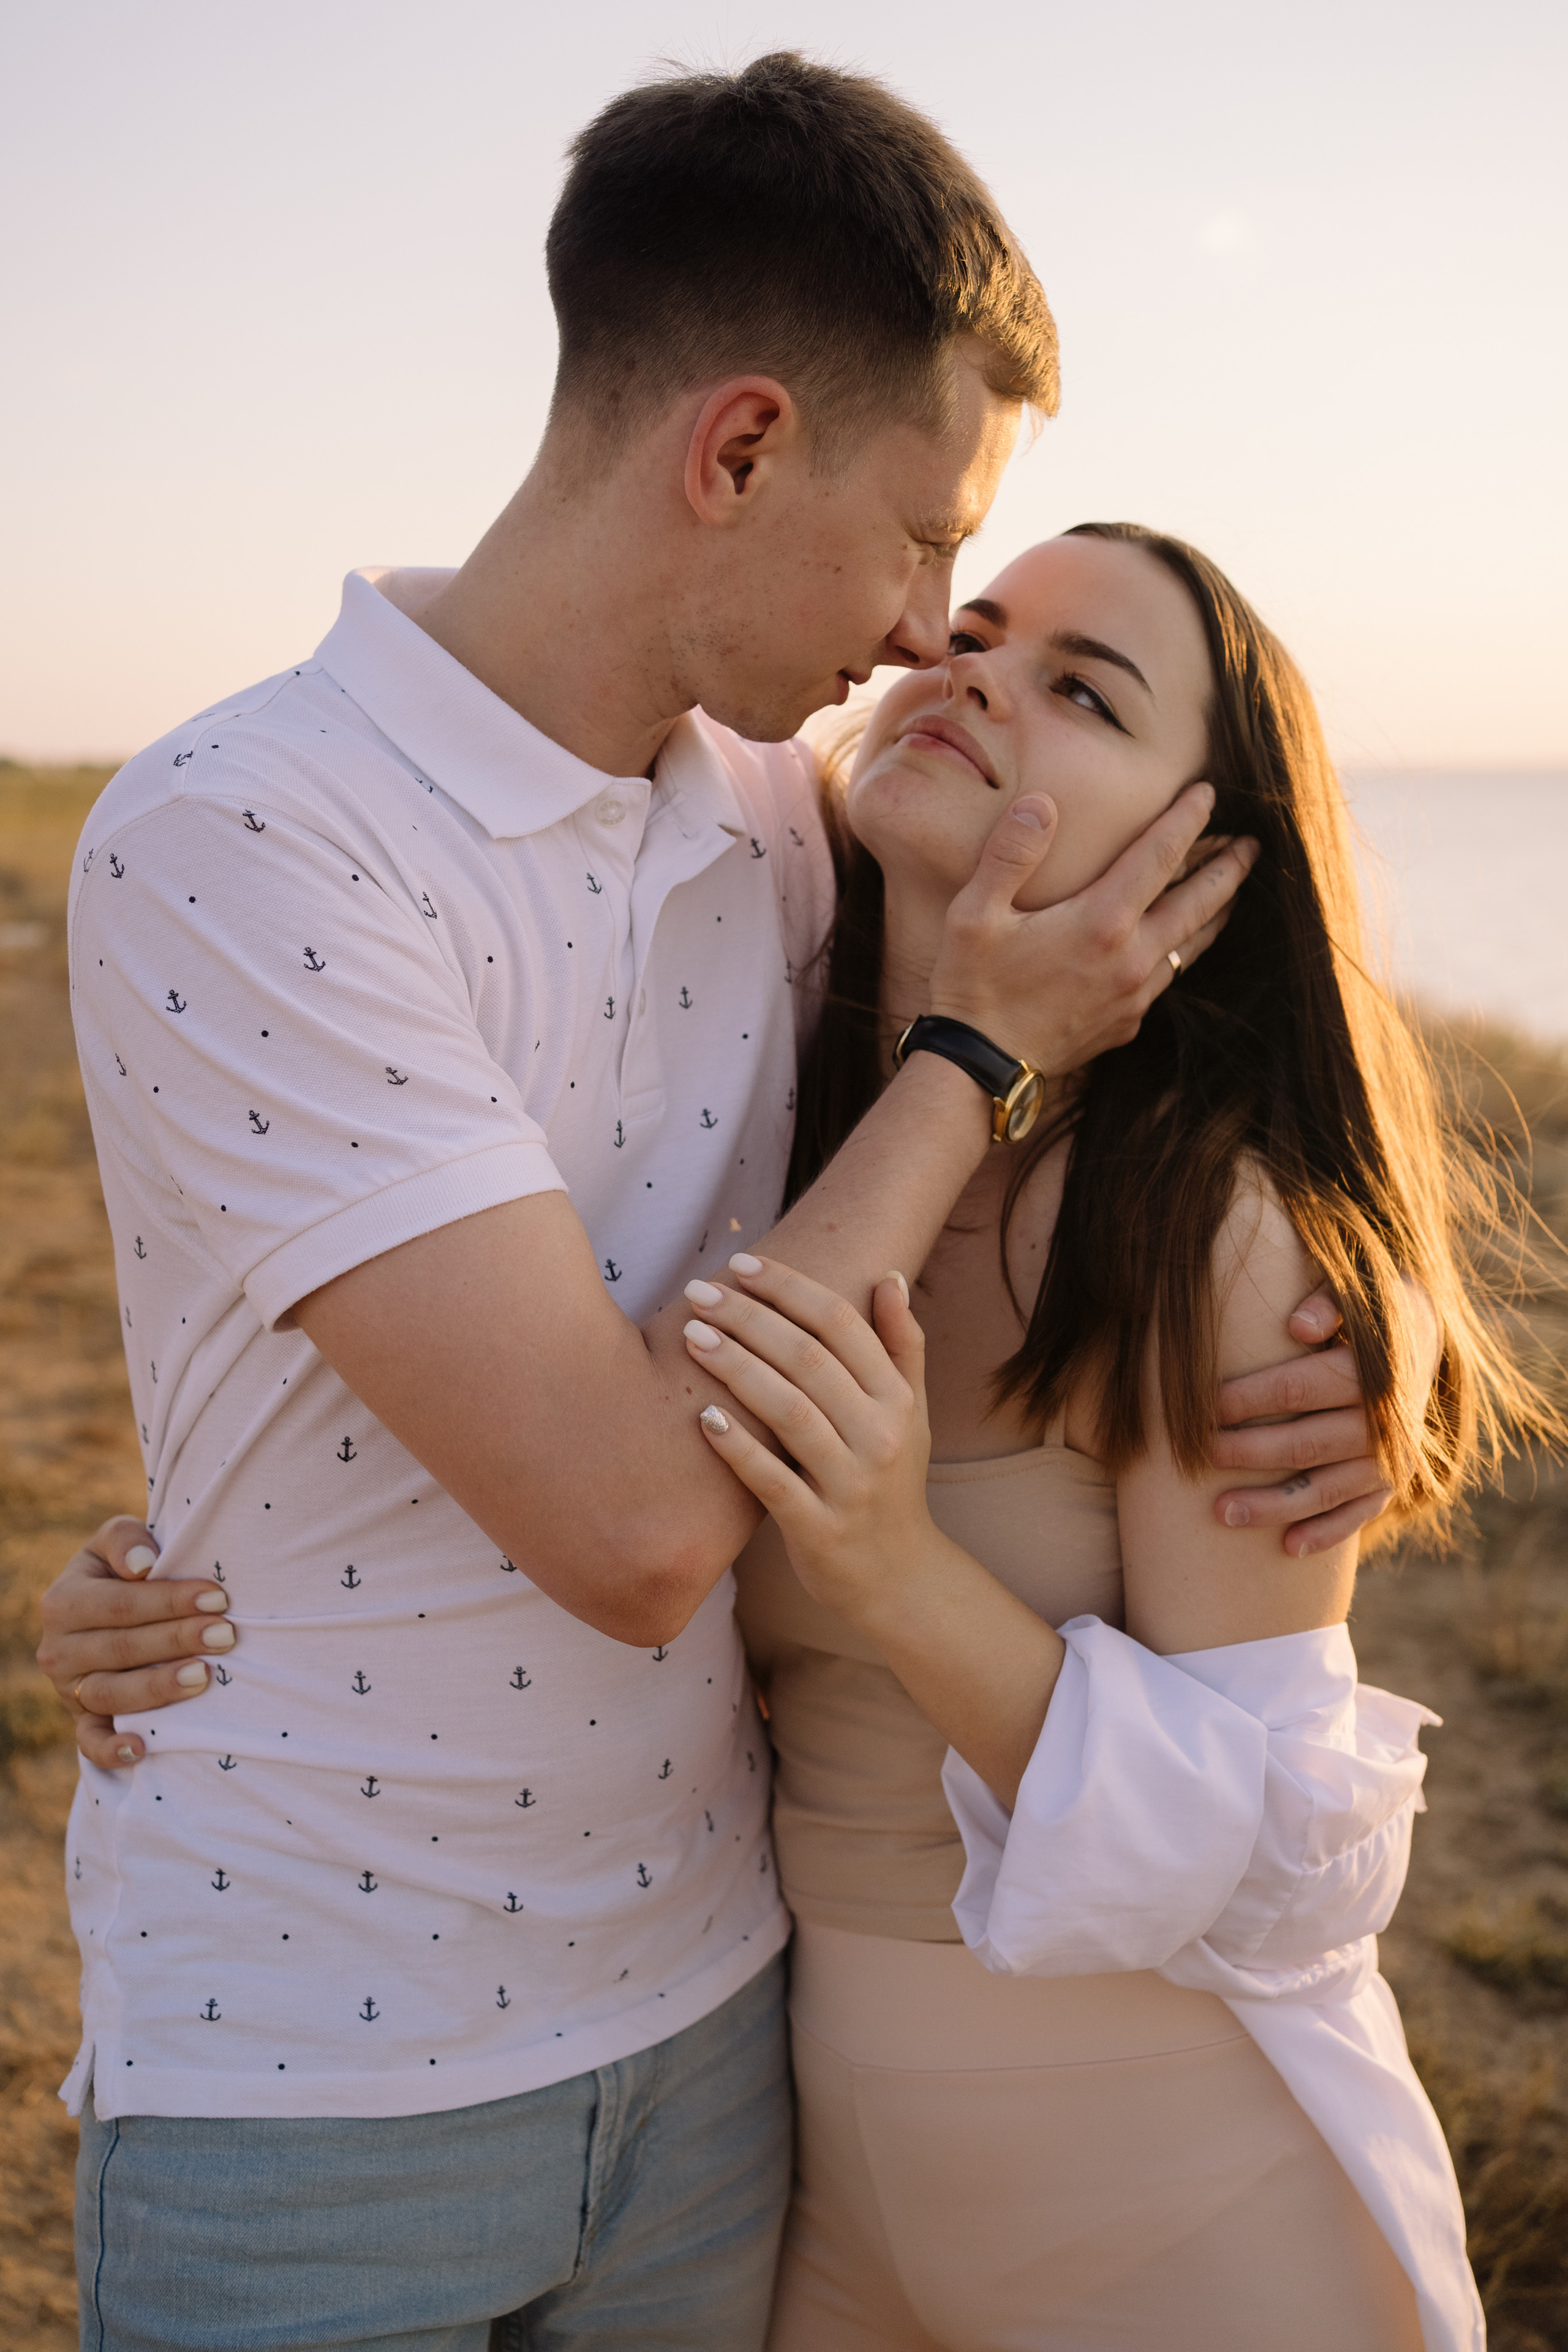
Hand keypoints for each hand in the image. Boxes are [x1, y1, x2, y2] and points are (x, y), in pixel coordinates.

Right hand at [35, 1517, 234, 1768]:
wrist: (104, 1610)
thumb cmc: (124, 1571)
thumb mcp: (114, 1543)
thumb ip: (124, 1539)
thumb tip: (142, 1565)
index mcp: (64, 1602)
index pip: (120, 1604)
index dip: (170, 1601)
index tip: (218, 1596)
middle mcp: (59, 1649)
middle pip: (122, 1649)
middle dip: (178, 1640)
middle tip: (226, 1634)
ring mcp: (69, 1690)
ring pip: (111, 1694)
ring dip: (158, 1688)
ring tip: (204, 1676)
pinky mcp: (82, 1722)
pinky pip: (90, 1742)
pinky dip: (112, 1750)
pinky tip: (142, 1748)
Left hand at [680, 1257, 936, 1620]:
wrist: (899, 1579)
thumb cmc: (892, 1482)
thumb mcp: (911, 1413)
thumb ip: (901, 1346)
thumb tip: (888, 1275)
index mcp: (896, 1400)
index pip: (842, 1325)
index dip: (790, 1288)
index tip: (742, 1264)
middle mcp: (879, 1437)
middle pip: (809, 1360)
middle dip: (750, 1318)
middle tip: (699, 1292)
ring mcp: (850, 1485)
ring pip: (789, 1412)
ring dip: (737, 1368)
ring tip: (691, 1336)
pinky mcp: (819, 1530)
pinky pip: (772, 1482)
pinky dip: (738, 1449)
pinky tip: (703, 1417)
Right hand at [928, 783, 1258, 1077]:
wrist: (979, 1069)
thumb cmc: (972, 987)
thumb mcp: (974, 913)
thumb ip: (1010, 853)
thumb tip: (1041, 804)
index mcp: (1101, 921)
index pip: (1162, 855)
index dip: (1188, 818)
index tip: (1209, 792)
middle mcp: (1131, 957)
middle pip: (1200, 901)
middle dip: (1229, 867)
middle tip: (1252, 843)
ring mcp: (1134, 995)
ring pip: (1193, 943)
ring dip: (1218, 912)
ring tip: (1234, 891)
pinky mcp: (1127, 1023)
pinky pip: (1168, 978)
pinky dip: (1184, 951)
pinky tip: (1180, 945)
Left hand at [1210, 1279, 1439, 1555]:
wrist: (1417, 1337)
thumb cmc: (1366, 1309)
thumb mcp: (1357, 1287)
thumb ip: (1327, 1300)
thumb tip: (1296, 1326)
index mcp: (1372, 1375)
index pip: (1301, 1388)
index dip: (1251, 1398)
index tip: (1207, 1406)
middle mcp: (1385, 1424)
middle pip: (1307, 1444)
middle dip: (1250, 1453)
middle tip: (1201, 1456)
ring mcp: (1389, 1461)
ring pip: (1325, 1490)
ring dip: (1273, 1506)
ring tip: (1221, 1513)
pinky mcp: (1390, 1484)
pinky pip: (1357, 1515)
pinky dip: (1325, 1532)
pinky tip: (1287, 1547)